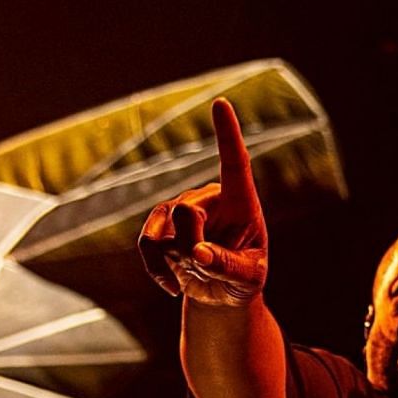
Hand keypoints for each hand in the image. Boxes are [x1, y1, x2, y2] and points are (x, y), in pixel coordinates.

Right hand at [138, 99, 268, 304]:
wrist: (223, 293)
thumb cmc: (245, 279)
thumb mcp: (249, 279)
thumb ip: (228, 266)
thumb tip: (198, 253)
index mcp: (241, 202)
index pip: (234, 163)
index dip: (227, 134)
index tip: (220, 104)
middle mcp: (210, 197)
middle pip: (186, 212)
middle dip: (192, 247)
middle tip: (206, 268)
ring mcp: (182, 208)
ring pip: (163, 229)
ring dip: (176, 261)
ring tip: (197, 277)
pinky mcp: (162, 225)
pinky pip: (148, 243)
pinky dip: (156, 269)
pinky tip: (173, 287)